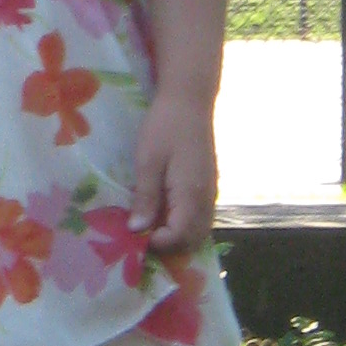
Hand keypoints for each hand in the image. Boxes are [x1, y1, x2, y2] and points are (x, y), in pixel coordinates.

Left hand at [129, 88, 216, 255]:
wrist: (189, 99)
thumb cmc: (165, 126)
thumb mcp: (148, 160)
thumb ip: (145, 197)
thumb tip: (138, 230)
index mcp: (191, 195)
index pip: (179, 236)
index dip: (157, 243)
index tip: (135, 236)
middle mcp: (206, 199)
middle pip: (193, 239)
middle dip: (169, 245)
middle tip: (142, 236)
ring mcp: (210, 192)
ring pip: (199, 230)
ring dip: (177, 236)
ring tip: (151, 226)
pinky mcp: (208, 185)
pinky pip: (200, 217)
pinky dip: (184, 223)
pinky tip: (163, 212)